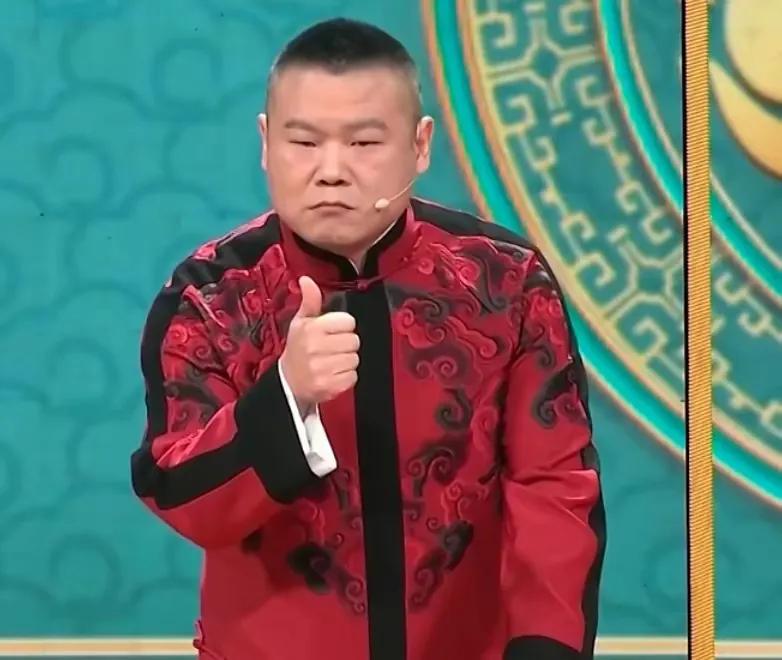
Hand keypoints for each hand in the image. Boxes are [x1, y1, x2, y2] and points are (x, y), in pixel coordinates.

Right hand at [280, 276, 359, 411]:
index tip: (332, 332)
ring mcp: (322, 368)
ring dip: (346, 361)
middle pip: (354, 340)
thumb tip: (307, 279)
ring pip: (355, 359)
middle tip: (332, 348)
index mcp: (311, 328)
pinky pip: (353, 377)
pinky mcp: (329, 386)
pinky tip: (333, 374)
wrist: (288, 382)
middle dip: (346, 344)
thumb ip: (310, 300)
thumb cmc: (298, 349)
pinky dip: (346, 377)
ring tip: (332, 361)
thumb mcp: (301, 322)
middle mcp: (315, 348)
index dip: (342, 326)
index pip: (348, 321)